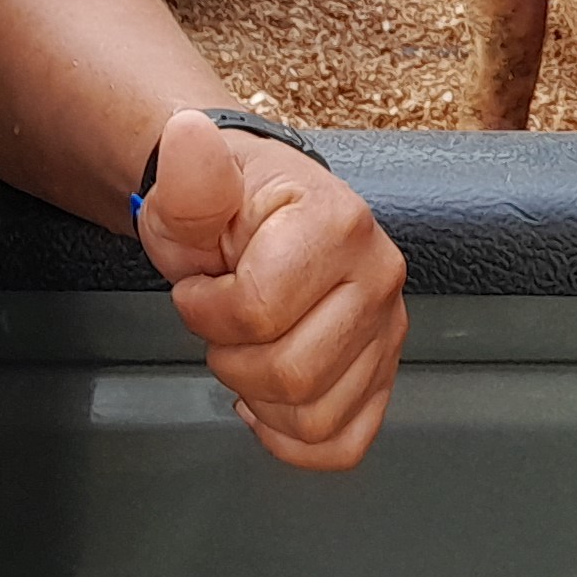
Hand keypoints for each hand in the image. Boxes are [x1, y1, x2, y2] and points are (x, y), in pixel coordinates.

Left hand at [135, 112, 409, 470]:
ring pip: (317, 416)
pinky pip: (343, 442)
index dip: (206, 311)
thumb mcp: (190, 193)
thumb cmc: (223, 211)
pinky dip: (294, 437)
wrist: (251, 219)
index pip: (258, 313)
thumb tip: (187, 134)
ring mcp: (389, 330)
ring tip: (251, 350)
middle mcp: (380, 277)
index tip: (201, 284)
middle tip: (223, 322)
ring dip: (260, 399)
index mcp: (339, 224)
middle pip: (293, 375)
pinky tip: (270, 398)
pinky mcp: (385, 373)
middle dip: (232, 359)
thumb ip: (189, 178)